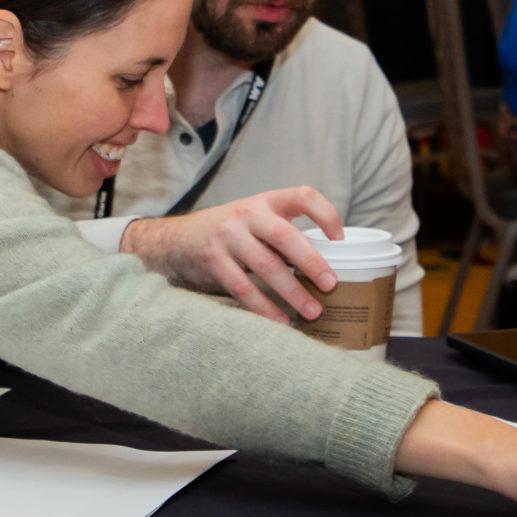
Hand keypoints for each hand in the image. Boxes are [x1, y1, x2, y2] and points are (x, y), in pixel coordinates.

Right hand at [120, 187, 345, 323]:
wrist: (177, 239)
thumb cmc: (229, 233)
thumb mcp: (254, 220)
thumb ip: (282, 233)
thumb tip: (325, 265)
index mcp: (265, 201)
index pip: (303, 195)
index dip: (326, 214)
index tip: (340, 239)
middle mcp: (247, 214)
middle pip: (286, 236)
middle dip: (311, 262)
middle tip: (331, 284)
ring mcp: (228, 237)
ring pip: (266, 266)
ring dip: (292, 291)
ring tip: (313, 311)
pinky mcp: (213, 261)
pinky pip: (243, 288)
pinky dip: (264, 307)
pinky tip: (281, 320)